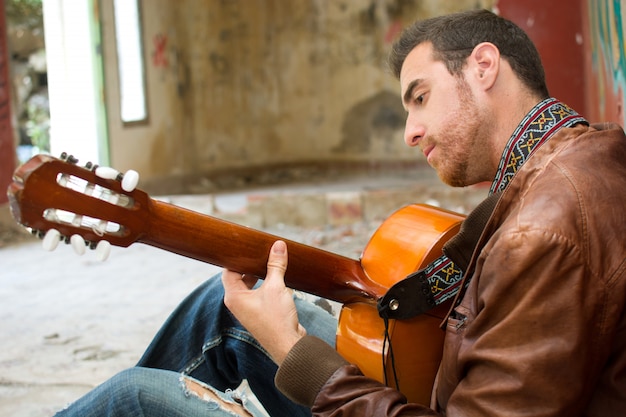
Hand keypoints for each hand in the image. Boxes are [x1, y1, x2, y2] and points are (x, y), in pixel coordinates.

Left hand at [222, 240, 305, 364]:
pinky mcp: (260, 314)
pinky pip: (259, 294)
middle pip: (239, 277)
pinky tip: (277, 277)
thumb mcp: (276, 287)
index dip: (236, 257)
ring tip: (270, 262)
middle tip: (260, 251)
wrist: (289, 345)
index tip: (246, 246)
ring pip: (250, 286)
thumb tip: (278, 245)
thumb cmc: (277, 319)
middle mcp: (238, 304)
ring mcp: (248, 310)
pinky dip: (265, 284)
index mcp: (234, 297)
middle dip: (250, 264)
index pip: (229, 270)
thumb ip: (275, 265)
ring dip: (259, 274)